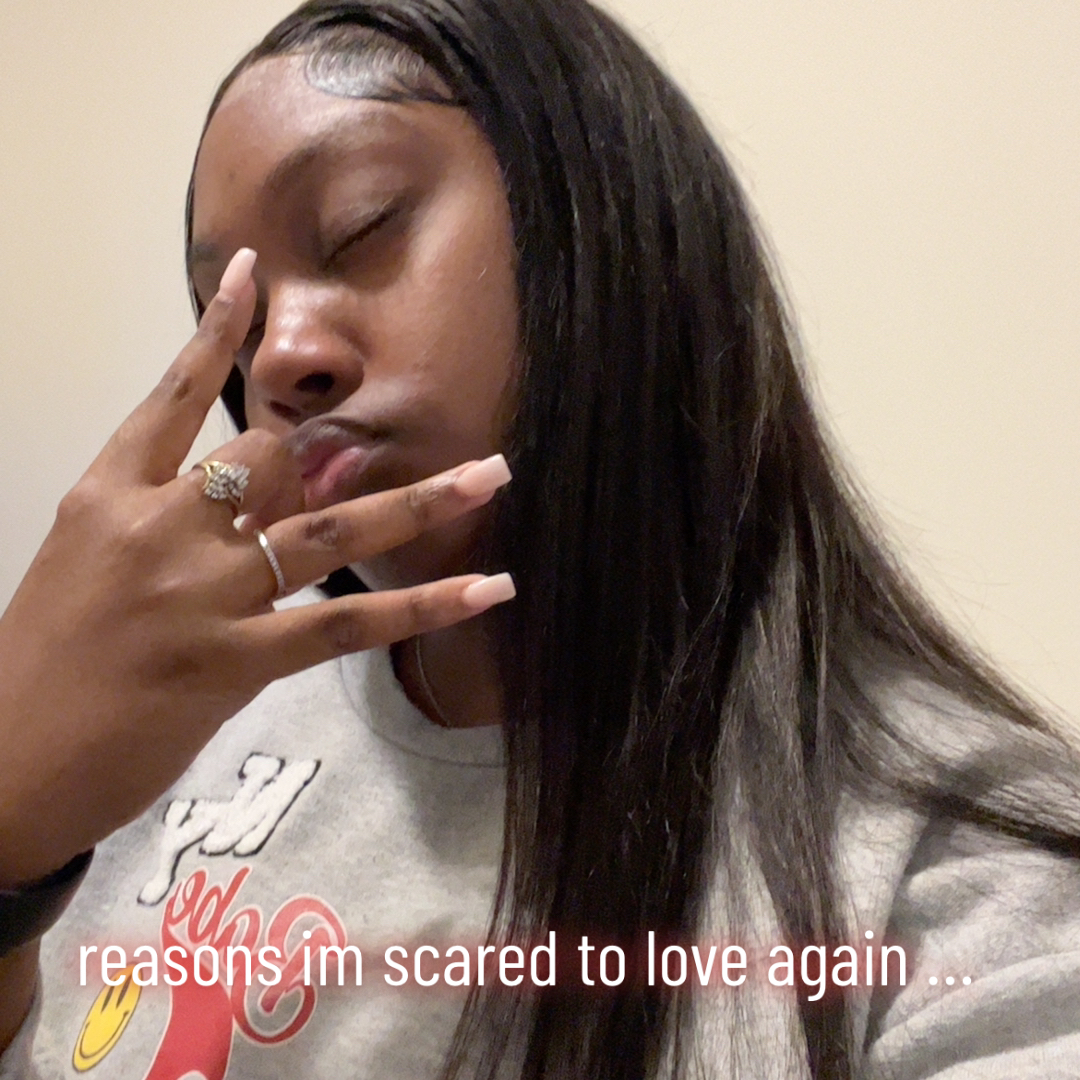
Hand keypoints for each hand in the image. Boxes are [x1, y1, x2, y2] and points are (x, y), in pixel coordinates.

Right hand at [0, 249, 513, 885]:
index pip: (172, 395)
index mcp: (106, 495)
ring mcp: (199, 593)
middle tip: (358, 481)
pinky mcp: (233, 661)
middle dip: (319, 467)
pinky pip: (346, 624)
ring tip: (491, 477)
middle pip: (268, 457)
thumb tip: (253, 503)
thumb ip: (165, 524)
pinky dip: (421, 607)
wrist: (1, 764)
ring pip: (329, 530)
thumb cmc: (43, 664)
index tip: (255, 274)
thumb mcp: (87, 568)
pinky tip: (484, 591)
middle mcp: (157, 529)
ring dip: (419, 501)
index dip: (216, 333)